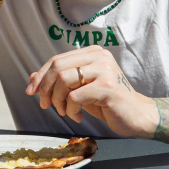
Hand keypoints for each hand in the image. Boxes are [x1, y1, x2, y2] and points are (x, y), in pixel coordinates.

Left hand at [26, 46, 157, 137]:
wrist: (137, 116)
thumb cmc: (106, 102)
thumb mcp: (79, 89)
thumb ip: (58, 81)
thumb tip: (31, 77)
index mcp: (92, 52)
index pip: (56, 60)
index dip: (40, 76)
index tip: (31, 91)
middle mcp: (99, 56)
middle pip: (57, 67)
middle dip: (45, 88)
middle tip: (44, 105)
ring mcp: (104, 70)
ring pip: (64, 80)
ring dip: (57, 100)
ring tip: (64, 112)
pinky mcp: (108, 87)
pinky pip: (75, 97)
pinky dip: (70, 110)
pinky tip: (78, 117)